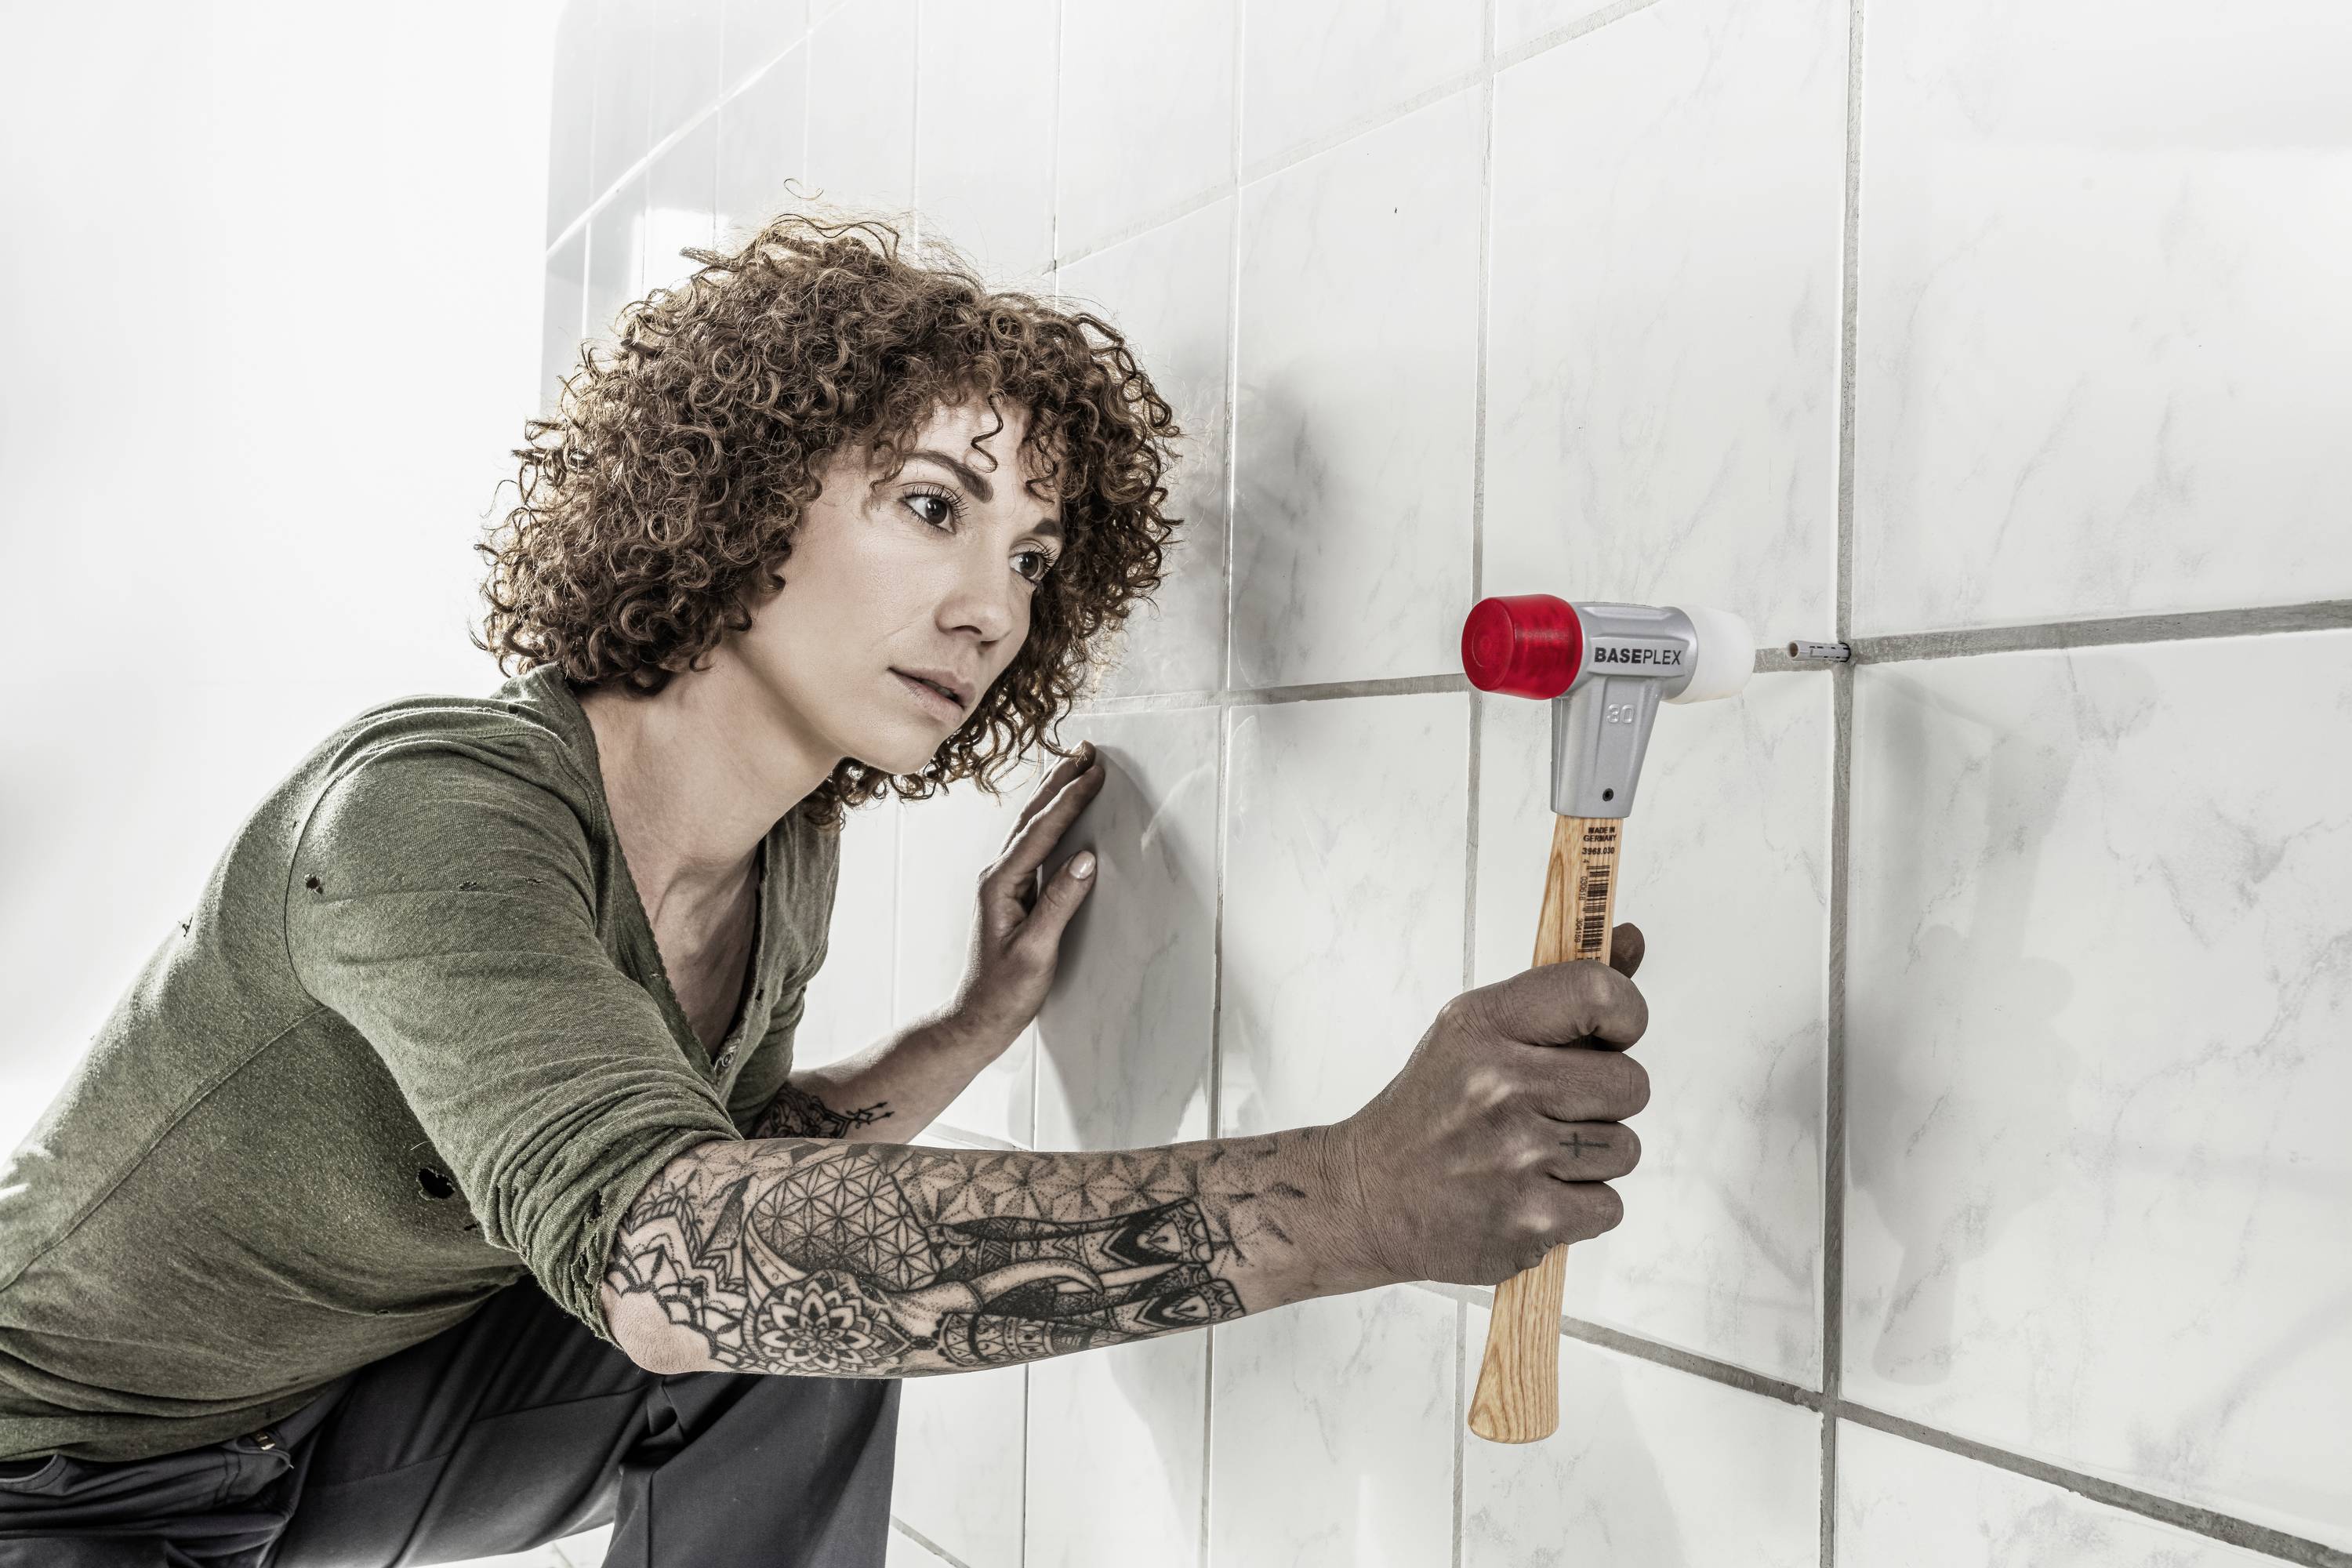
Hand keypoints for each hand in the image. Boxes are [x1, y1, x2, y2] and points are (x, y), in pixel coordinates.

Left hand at [941, 742, 1107, 1052]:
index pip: (1041, 831)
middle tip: (1088, 749)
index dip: (1070, 799)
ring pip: (1031, 826)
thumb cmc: (1004, 992)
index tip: (1096, 771)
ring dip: (1055, 793)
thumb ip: (1059, 903)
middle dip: (1061, 780)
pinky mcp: (1012, 892)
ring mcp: (1002, 883)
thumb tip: (1086, 859)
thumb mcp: (1035, 951)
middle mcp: (997, 876)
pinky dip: (1051, 818)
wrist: (976, 1018)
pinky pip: (1034, 843)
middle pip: (1032, 817)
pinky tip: (1060, 812)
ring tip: (1077, 765)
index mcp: (1001, 884)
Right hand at [1314, 924, 1649, 1288]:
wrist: (1366, 1197)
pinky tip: (1532, 1194)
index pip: (1598, 992)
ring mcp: (1515, 1156)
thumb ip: (1562, 992)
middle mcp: (1499, 1085)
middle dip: (1605, 1101)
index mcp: (1484, 1025)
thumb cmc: (1430, 1109)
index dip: (1625, 1014)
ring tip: (1535, 1155)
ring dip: (1592, 1158)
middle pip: (1631, 1083)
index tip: (1610, 1035)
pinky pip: (1610, 1207)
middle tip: (1554, 1110)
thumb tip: (1631, 937)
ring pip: (1625, 1148)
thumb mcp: (1476, 1033)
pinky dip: (1580, 1208)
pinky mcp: (1528, 1220)